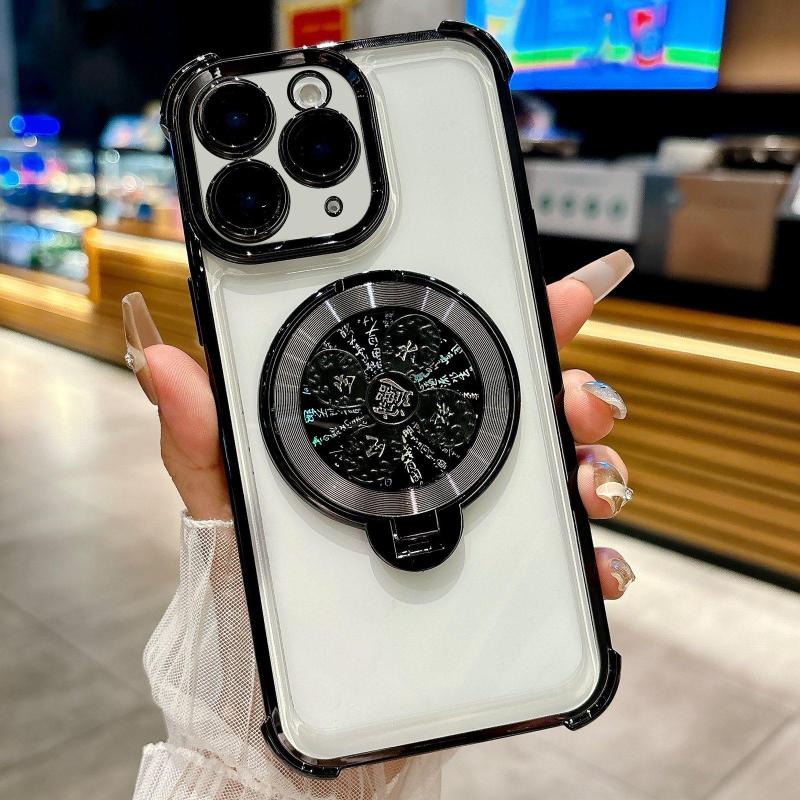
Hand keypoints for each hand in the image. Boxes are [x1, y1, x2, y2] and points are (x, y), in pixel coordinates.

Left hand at [122, 251, 634, 598]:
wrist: (273, 682)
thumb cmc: (253, 581)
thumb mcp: (226, 500)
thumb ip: (202, 436)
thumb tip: (166, 366)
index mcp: (385, 433)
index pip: (456, 360)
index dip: (512, 322)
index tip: (559, 299)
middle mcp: (438, 469)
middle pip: (529, 413)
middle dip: (574, 394)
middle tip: (579, 398)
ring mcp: (470, 524)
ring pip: (557, 480)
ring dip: (592, 469)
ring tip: (587, 482)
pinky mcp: (489, 579)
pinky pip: (554, 565)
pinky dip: (587, 561)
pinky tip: (595, 566)